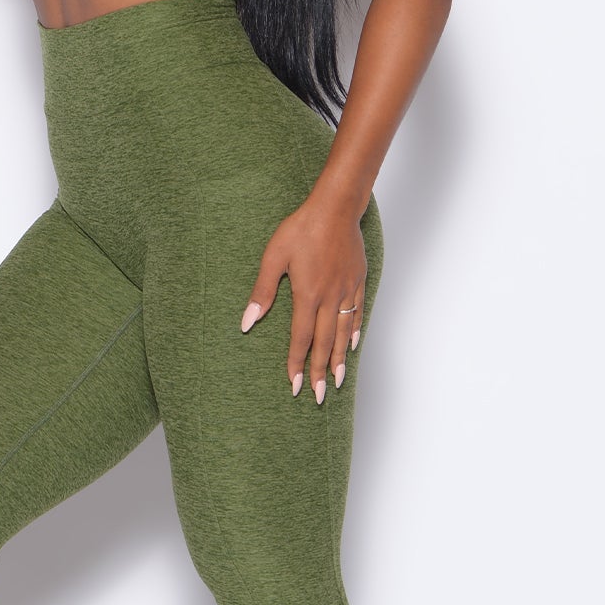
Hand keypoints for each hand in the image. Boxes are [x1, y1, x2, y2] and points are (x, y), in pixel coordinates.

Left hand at [239, 192, 366, 401]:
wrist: (336, 208)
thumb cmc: (301, 228)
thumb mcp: (274, 257)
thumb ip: (262, 292)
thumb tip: (247, 322)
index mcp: (307, 295)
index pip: (300, 338)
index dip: (296, 363)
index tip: (294, 386)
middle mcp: (329, 298)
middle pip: (324, 343)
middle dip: (319, 372)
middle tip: (319, 396)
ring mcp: (346, 290)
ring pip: (343, 332)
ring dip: (339, 359)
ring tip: (338, 380)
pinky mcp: (357, 281)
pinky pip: (357, 312)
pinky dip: (355, 331)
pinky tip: (353, 344)